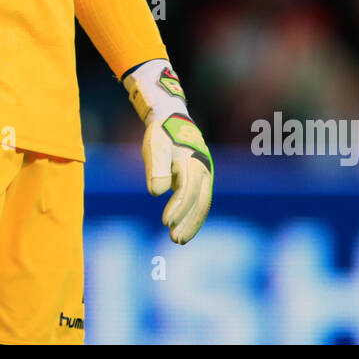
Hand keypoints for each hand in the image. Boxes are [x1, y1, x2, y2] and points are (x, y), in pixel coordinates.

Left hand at [122, 58, 213, 243]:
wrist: (171, 119)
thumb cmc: (161, 134)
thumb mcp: (155, 146)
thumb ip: (156, 168)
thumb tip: (156, 192)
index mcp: (192, 160)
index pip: (187, 189)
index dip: (178, 207)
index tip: (165, 222)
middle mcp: (203, 168)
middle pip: (199, 200)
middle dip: (188, 221)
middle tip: (175, 239)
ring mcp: (204, 173)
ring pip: (202, 202)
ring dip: (192, 222)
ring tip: (178, 239)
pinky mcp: (201, 178)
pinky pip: (200, 200)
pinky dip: (193, 214)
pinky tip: (183, 227)